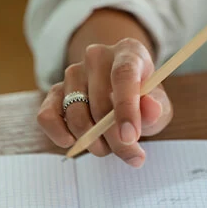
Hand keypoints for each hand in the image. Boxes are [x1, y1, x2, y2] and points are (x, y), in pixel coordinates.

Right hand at [37, 38, 173, 166]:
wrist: (121, 95)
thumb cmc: (143, 100)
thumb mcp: (158, 105)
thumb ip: (156, 109)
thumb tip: (152, 110)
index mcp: (128, 52)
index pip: (123, 74)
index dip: (126, 108)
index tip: (131, 137)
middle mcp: (97, 57)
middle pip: (100, 103)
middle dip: (115, 139)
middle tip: (130, 155)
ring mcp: (73, 73)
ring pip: (76, 114)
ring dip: (92, 142)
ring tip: (107, 147)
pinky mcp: (55, 91)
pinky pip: (47, 115)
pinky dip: (58, 134)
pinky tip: (72, 141)